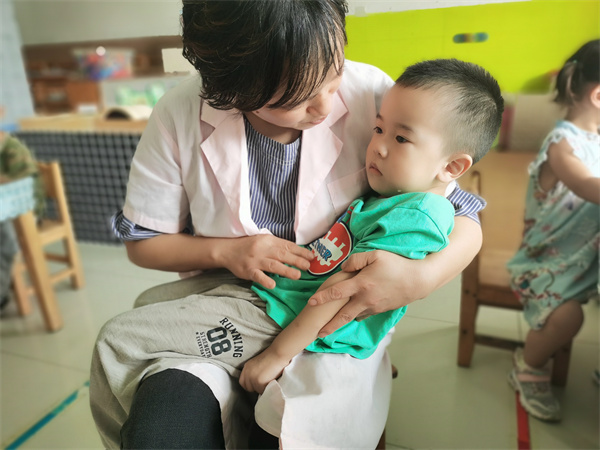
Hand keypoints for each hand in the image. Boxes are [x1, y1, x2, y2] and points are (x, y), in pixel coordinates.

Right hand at [219, 235, 313, 288]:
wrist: (227, 250)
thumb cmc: (249, 246)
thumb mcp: (264, 241)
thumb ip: (278, 246)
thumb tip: (298, 252)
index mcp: (269, 240)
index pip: (288, 246)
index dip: (301, 251)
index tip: (312, 256)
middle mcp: (263, 249)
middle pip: (282, 255)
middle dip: (297, 260)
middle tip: (308, 266)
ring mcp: (255, 260)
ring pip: (273, 265)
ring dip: (286, 270)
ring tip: (297, 275)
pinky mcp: (248, 270)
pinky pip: (257, 276)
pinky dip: (265, 280)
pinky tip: (273, 285)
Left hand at [239, 349, 290, 393]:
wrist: (278, 354)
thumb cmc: (273, 357)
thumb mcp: (258, 364)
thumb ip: (254, 372)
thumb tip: (256, 383)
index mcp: (246, 367)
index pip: (242, 382)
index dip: (250, 384)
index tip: (257, 383)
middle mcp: (247, 373)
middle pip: (248, 388)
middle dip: (256, 387)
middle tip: (265, 382)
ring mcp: (252, 378)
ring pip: (256, 390)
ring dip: (263, 388)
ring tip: (270, 380)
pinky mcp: (259, 382)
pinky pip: (263, 391)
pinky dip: (268, 388)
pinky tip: (272, 381)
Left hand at [308, 250, 429, 335]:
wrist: (418, 280)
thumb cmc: (397, 264)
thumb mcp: (375, 255)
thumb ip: (356, 260)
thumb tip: (344, 268)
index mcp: (362, 284)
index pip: (337, 292)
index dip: (322, 298)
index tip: (311, 302)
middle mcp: (366, 299)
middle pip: (343, 316)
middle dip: (329, 326)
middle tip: (318, 333)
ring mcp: (374, 307)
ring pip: (354, 316)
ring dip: (343, 322)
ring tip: (331, 327)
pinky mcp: (382, 310)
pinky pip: (365, 314)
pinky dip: (357, 315)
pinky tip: (353, 314)